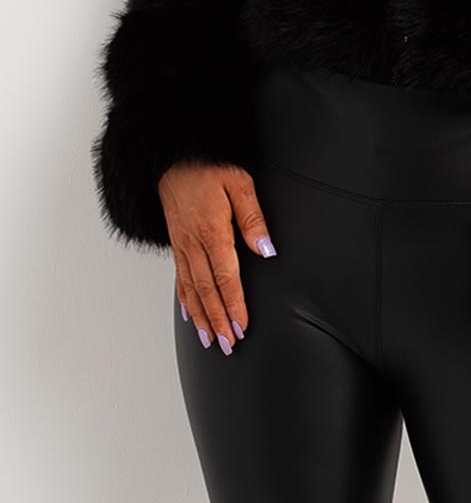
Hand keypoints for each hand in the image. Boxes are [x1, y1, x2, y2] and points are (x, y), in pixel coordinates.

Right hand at [158, 161, 276, 355]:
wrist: (172, 157)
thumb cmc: (209, 166)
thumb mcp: (239, 183)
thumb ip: (253, 218)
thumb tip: (266, 250)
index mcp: (212, 230)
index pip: (225, 277)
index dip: (234, 305)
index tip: (241, 326)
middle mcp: (193, 242)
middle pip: (207, 290)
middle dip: (219, 320)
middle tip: (229, 345)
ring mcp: (181, 245)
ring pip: (191, 289)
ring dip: (202, 317)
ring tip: (211, 340)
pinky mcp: (175, 243)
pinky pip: (180, 278)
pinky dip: (185, 300)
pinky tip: (191, 315)